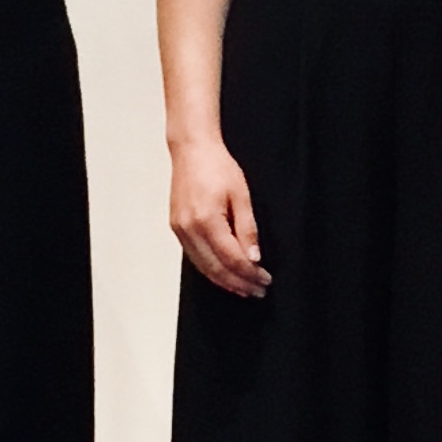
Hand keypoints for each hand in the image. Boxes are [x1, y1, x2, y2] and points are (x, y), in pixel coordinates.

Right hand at [170, 137, 271, 298]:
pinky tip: (224, 274)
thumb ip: (247, 229)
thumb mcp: (241, 195)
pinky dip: (210, 270)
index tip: (264, 280)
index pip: (231, 259)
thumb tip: (254, 258)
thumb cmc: (217, 166)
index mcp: (207, 221)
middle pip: (216, 269)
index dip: (249, 274)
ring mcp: (180, 230)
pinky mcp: (177, 228)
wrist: (192, 151)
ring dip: (224, 281)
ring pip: (203, 267)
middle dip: (238, 283)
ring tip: (244, 288)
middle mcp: (189, 229)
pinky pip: (194, 257)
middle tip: (257, 290)